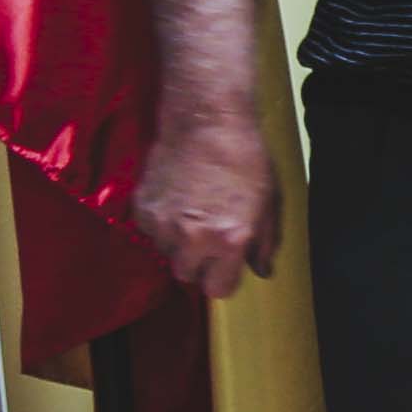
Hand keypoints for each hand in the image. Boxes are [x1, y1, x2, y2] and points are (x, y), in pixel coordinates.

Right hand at [132, 105, 276, 301]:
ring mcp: (163, 225)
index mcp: (228, 239)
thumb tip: (262, 271)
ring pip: (166, 254)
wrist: (206, 122)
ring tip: (193, 213)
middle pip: (188, 276)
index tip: (225, 267)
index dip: (223, 279)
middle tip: (209, 237)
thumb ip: (264, 242)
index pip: (217, 289)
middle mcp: (192, 239)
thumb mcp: (269, 202)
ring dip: (178, 244)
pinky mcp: (142, 209)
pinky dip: (161, 224)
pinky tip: (176, 200)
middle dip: (200, 263)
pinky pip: (150, 233)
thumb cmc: (245, 159)